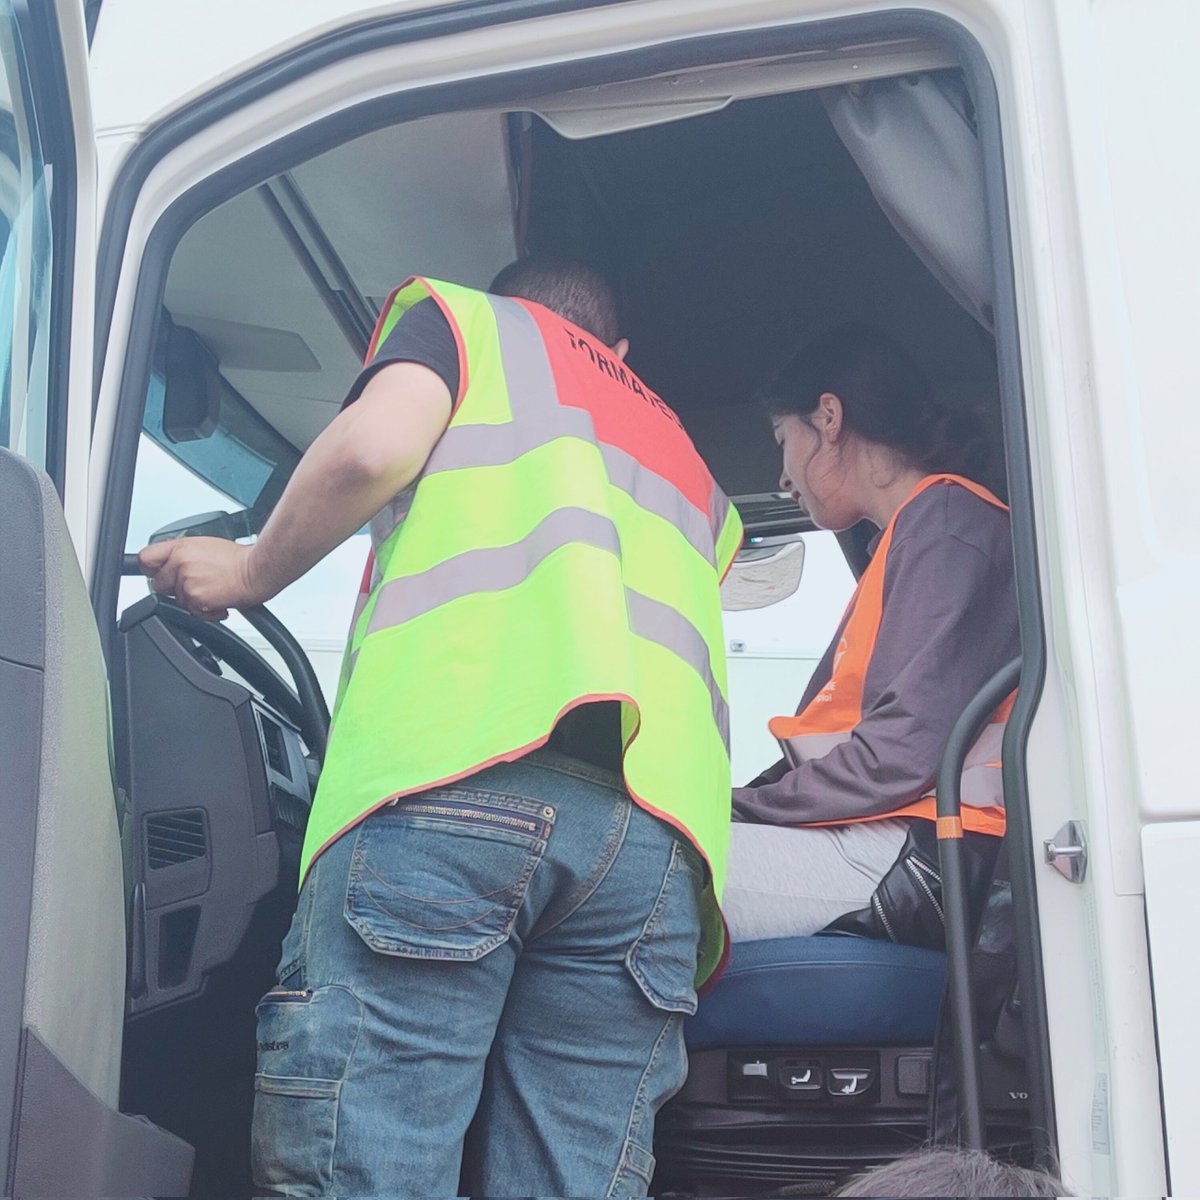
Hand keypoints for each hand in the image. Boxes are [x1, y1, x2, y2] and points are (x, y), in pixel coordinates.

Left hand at [138, 537, 266, 620]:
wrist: (256, 571)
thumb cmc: (238, 559)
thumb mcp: (205, 546)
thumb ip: (183, 554)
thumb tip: (170, 563)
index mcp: (181, 547)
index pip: (146, 558)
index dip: (150, 569)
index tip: (157, 574)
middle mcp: (180, 562)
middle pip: (158, 584)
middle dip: (174, 588)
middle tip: (194, 585)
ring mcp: (186, 581)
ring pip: (176, 600)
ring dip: (192, 600)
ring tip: (211, 592)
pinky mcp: (195, 597)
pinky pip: (190, 611)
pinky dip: (203, 611)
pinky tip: (216, 602)